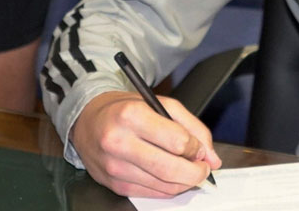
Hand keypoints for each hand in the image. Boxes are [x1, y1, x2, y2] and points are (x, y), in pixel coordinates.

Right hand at [69, 90, 221, 197]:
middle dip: (196, 172)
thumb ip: (191, 127)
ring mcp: (115, 167)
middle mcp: (119, 142)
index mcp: (132, 115)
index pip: (178, 142)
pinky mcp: (114, 185)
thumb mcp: (159, 103)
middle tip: (202, 167)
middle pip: (172, 169)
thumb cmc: (123, 110)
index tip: (199, 148)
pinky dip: (167, 187)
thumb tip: (211, 156)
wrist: (87, 122)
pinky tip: (168, 175)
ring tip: (185, 168)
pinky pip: (152, 194)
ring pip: (164, 186)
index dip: (197, 148)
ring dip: (183, 181)